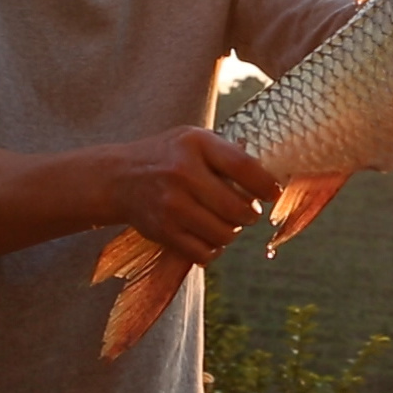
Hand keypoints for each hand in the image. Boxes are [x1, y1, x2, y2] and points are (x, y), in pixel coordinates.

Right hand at [105, 127, 281, 264]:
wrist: (120, 178)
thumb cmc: (168, 156)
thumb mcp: (195, 140)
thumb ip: (229, 154)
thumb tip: (270, 181)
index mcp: (196, 144)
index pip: (244, 167)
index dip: (266, 185)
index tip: (273, 194)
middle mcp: (183, 173)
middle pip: (237, 208)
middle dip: (249, 214)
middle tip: (247, 212)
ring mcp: (171, 205)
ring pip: (224, 233)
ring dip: (232, 232)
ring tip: (226, 222)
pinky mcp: (163, 231)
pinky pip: (204, 252)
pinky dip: (213, 248)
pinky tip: (209, 236)